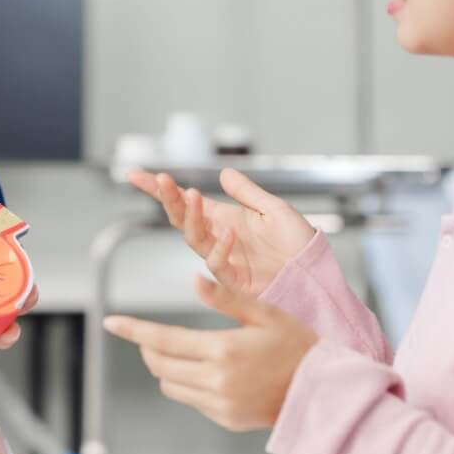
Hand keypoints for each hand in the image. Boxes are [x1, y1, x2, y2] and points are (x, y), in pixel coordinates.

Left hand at [103, 275, 317, 431]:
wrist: (324, 392)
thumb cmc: (299, 348)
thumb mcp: (264, 313)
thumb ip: (225, 298)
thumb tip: (194, 281)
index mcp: (223, 350)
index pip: (163, 340)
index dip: (133, 330)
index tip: (112, 323)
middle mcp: (217, 381)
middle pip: (160, 364)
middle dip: (149, 347)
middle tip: (153, 335)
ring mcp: (220, 404)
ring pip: (170, 385)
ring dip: (166, 367)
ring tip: (184, 352)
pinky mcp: (225, 419)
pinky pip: (191, 400)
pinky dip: (188, 385)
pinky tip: (208, 372)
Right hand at [127, 168, 314, 296]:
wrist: (317, 275)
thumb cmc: (298, 245)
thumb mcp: (275, 209)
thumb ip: (248, 193)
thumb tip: (223, 174)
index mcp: (224, 219)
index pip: (185, 202)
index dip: (161, 191)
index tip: (136, 175)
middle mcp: (218, 238)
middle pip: (182, 218)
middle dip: (169, 199)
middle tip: (162, 180)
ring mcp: (224, 259)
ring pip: (194, 238)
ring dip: (191, 216)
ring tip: (194, 195)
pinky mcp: (234, 280)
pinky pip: (218, 263)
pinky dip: (219, 247)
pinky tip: (227, 231)